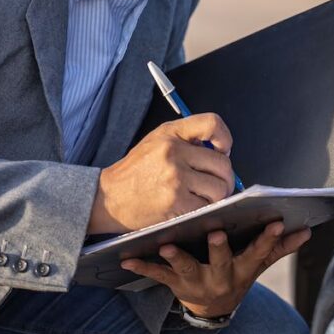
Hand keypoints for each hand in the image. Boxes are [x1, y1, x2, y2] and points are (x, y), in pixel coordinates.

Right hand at [88, 113, 235, 233]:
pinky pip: (206, 207)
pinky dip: (204, 210)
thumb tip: (220, 153)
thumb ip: (186, 140)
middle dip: (225, 178)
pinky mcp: (175, 202)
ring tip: (204, 198)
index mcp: (170, 133)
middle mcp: (174, 152)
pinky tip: (192, 208)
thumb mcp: (156, 142)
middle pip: (223, 164)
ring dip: (217, 197)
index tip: (223, 150)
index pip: (212, 124)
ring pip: (219, 189)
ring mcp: (175, 178)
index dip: (225, 138)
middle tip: (217, 184)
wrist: (108, 198)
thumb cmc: (134, 172)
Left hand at [121, 222, 311, 317]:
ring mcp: (196, 281)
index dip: (268, 239)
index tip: (276, 222)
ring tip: (166, 245)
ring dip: (177, 257)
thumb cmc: (234, 274)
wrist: (210, 307)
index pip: (259, 252)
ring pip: (187, 268)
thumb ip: (279, 248)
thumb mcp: (257, 264)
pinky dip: (141, 266)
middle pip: (222, 261)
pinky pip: (156, 275)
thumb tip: (306, 231)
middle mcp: (220, 277)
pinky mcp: (174, 282)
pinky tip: (126, 259)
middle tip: (217, 232)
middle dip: (220, 248)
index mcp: (242, 268)